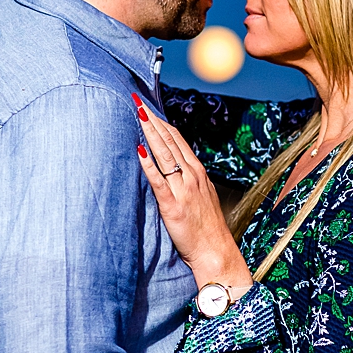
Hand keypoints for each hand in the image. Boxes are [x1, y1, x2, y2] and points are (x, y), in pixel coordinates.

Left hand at [134, 99, 251, 290]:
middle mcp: (192, 176)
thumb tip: (173, 170)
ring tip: (137, 115)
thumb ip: (189, 182)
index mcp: (198, 173)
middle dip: (152, 120)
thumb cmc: (207, 229)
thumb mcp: (202, 198)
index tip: (147, 108)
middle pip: (170, 142)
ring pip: (165, 154)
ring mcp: (184, 189)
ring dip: (150, 133)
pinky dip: (149, 164)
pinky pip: (159, 180)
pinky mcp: (173, 205)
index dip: (161, 123)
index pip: (178, 141)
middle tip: (137, 101)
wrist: (215, 252)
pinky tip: (139, 150)